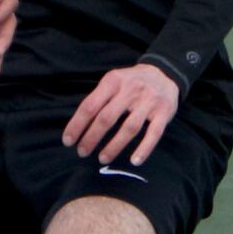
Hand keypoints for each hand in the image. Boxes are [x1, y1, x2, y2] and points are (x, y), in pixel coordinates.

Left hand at [62, 62, 179, 166]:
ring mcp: (149, 101)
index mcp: (113, 81)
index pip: (90, 106)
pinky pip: (154, 133)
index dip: (77, 125)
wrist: (163, 73)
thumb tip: (77, 126)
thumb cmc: (130, 82)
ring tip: (102, 158)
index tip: (68, 141)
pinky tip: (134, 161)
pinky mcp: (164, 112)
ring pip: (129, 128)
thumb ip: (98, 98)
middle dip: (91, 138)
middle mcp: (131, 90)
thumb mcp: (113, 81)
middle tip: (82, 152)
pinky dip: (144, 149)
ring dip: (114, 146)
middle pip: (107, 118)